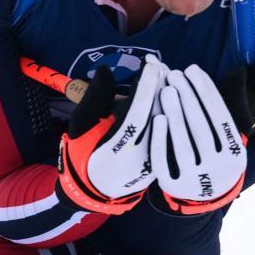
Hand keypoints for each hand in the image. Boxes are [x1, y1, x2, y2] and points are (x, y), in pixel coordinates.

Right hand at [57, 56, 163, 213]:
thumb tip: (105, 72)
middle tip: (162, 65)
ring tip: (170, 77)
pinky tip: (174, 98)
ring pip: (167, 127)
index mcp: (113, 151)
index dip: (145, 88)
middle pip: (155, 118)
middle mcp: (137, 161)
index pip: (135, 114)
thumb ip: (93, 100)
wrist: (95, 189)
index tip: (152, 65)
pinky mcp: (161, 167)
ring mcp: (152, 166)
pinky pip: (170, 137)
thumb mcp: (80, 126)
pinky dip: (174, 115)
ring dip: (171, 100)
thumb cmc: (84, 152)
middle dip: (161, 88)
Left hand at [150, 64, 247, 213]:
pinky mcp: (175, 187)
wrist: (206, 197)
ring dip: (174, 114)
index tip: (192, 69)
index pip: (220, 117)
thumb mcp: (227, 142)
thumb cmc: (215, 157)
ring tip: (165, 89)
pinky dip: (161, 140)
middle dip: (187, 98)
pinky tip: (157, 118)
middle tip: (174, 74)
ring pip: (183, 143)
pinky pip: (165, 161)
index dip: (206, 91)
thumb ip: (220, 117)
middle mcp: (218, 169)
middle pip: (200, 128)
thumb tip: (205, 78)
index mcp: (235, 154)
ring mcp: (196, 179)